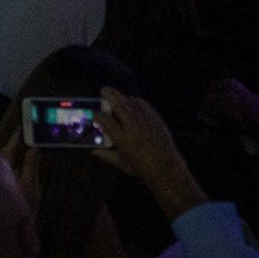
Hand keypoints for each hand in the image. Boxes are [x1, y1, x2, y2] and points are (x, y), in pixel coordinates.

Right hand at [91, 86, 207, 217]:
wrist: (165, 166)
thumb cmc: (141, 167)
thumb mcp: (121, 163)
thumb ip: (106, 155)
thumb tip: (92, 151)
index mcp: (123, 140)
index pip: (107, 122)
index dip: (98, 115)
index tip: (94, 113)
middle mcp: (133, 127)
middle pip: (120, 106)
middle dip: (110, 96)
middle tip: (103, 90)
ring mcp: (146, 121)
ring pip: (132, 103)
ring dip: (122, 97)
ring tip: (115, 94)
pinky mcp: (155, 118)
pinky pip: (144, 105)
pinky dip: (135, 101)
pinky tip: (131, 101)